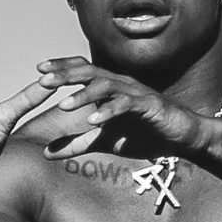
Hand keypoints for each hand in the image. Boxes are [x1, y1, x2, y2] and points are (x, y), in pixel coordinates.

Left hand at [32, 58, 198, 159]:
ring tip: (64, 105)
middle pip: (89, 72)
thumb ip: (77, 144)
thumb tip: (46, 153)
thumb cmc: (145, 134)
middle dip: (66, 75)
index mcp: (110, 88)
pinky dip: (109, 112)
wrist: (181, 137)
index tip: (39, 71)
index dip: (62, 68)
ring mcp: (135, 93)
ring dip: (84, 94)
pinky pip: (126, 105)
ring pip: (106, 86)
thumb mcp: (105, 141)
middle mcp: (121, 84)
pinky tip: (94, 121)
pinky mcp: (149, 106)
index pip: (83, 70)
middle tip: (43, 81)